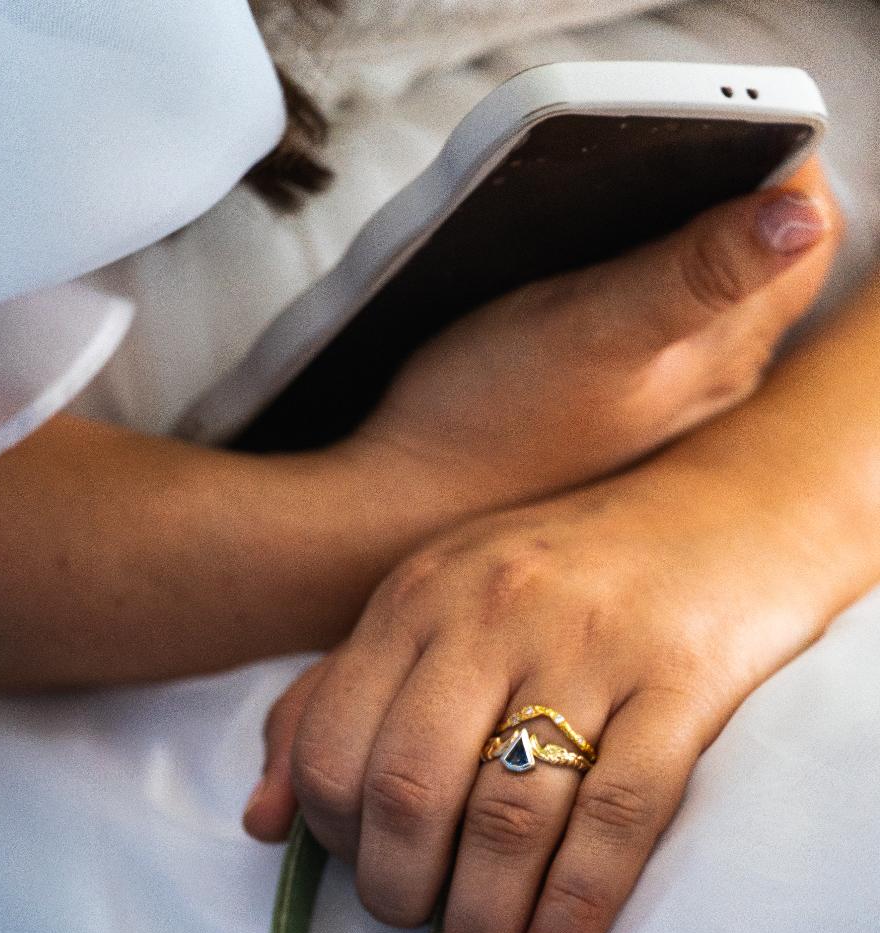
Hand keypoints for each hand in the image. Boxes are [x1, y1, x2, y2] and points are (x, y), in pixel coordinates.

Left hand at [245, 457, 835, 932]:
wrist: (729, 509)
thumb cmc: (563, 577)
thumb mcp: (433, 606)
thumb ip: (336, 698)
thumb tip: (261, 822)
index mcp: (417, 599)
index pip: (337, 746)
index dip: (332, 841)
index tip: (361, 885)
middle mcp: (491, 614)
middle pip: (409, 789)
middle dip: (398, 896)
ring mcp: (591, 647)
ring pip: (507, 818)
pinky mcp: (683, 682)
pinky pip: (619, 817)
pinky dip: (575, 911)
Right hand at [352, 161, 839, 518]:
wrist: (407, 509)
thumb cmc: (487, 417)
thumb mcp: (593, 325)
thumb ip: (698, 270)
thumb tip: (801, 217)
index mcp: (727, 352)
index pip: (807, 232)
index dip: (773, 167)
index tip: (704, 142)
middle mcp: (714, 384)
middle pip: (766, 262)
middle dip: (726, 201)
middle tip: (645, 180)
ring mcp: (666, 406)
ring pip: (712, 299)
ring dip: (680, 247)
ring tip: (609, 232)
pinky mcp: (615, 417)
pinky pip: (658, 336)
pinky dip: (637, 297)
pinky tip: (582, 296)